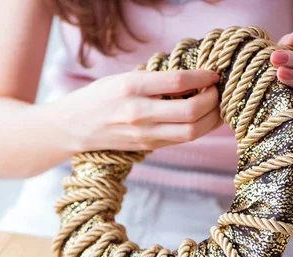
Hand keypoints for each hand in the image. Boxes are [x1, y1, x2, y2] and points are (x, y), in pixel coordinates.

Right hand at [51, 70, 221, 152]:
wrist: (74, 127)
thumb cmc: (98, 97)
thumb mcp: (122, 78)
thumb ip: (154, 79)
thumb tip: (193, 76)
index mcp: (131, 88)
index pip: (178, 81)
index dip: (203, 76)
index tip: (213, 73)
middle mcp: (138, 113)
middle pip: (191, 111)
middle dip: (213, 100)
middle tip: (218, 90)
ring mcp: (143, 134)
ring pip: (191, 131)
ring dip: (212, 118)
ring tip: (216, 105)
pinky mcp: (147, 146)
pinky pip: (181, 139)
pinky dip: (199, 128)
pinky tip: (203, 118)